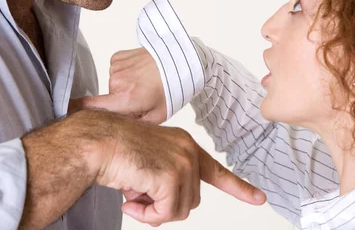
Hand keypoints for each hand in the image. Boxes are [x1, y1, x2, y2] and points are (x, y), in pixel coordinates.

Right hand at [68, 48, 166, 123]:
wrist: (182, 60)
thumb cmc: (172, 89)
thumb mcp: (157, 117)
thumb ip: (134, 127)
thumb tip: (116, 132)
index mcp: (126, 100)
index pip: (89, 108)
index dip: (74, 112)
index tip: (65, 116)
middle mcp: (117, 82)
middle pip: (106, 100)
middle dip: (119, 103)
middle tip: (140, 100)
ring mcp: (116, 66)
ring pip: (112, 85)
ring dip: (124, 87)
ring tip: (144, 84)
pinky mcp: (118, 56)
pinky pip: (115, 70)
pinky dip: (125, 73)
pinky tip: (139, 73)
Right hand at [87, 111, 266, 224]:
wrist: (96, 141)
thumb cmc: (114, 151)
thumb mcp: (148, 166)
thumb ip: (165, 184)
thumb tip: (167, 211)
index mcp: (184, 145)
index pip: (217, 170)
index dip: (238, 187)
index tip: (258, 198)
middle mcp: (188, 151)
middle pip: (191, 200)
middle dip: (163, 206)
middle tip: (138, 196)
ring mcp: (182, 162)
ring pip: (180, 210)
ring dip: (153, 211)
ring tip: (132, 194)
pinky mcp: (172, 175)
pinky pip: (166, 213)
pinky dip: (146, 214)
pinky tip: (129, 199)